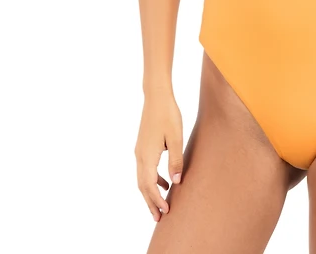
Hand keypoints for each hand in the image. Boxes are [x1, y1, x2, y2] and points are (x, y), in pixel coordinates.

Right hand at [134, 90, 183, 221]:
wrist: (156, 96)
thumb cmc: (168, 114)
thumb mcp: (176, 137)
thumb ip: (175, 160)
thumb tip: (176, 182)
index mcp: (147, 156)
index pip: (149, 185)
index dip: (156, 200)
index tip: (165, 212)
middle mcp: (139, 156)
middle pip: (142, 186)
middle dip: (150, 203)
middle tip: (159, 219)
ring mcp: (139, 151)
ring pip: (142, 178)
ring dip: (150, 193)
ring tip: (161, 205)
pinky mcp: (143, 146)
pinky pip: (145, 169)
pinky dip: (152, 179)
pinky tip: (165, 181)